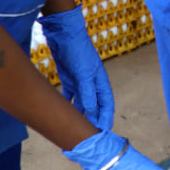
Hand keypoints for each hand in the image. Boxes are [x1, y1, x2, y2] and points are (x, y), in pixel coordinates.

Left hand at [39, 7, 114, 130]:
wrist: (63, 35)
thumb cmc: (78, 51)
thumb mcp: (84, 73)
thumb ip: (88, 93)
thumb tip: (92, 112)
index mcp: (101, 82)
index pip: (106, 105)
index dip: (104, 119)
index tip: (101, 133)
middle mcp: (92, 84)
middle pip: (94, 107)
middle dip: (91, 120)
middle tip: (85, 135)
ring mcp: (80, 82)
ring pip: (81, 103)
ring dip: (78, 114)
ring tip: (73, 128)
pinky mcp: (69, 79)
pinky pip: (69, 96)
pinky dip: (67, 104)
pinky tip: (62, 113)